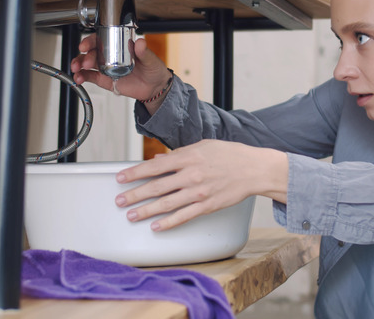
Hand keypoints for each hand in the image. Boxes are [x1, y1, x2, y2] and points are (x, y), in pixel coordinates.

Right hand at [70, 34, 170, 110]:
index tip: (85, 45)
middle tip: (84, 63)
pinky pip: (90, 77)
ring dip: (79, 65)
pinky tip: (78, 79)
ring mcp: (106, 67)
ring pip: (87, 64)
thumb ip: (144, 52)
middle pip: (91, 52)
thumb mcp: (150, 59)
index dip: (91, 41)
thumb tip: (140, 42)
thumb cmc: (153, 69)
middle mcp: (110, 55)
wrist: (154, 88)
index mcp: (119, 46)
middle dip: (84, 56)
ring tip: (77, 71)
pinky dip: (82, 77)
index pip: (101, 39)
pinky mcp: (105, 80)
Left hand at [114, 140, 288, 230]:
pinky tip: (156, 226)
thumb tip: (159, 161)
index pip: (154, 166)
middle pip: (156, 187)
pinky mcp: (207, 206)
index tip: (120, 178)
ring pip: (166, 204)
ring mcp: (199, 192)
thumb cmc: (229, 155)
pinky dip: (168, 223)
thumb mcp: (202, 146)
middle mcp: (191, 175)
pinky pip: (184, 216)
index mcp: (188, 157)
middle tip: (119, 201)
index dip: (135, 173)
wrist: (253, 169)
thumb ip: (179, 154)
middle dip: (134, 194)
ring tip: (131, 215)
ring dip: (146, 210)